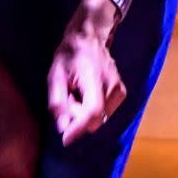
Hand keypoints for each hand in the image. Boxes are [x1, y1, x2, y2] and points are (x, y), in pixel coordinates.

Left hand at [48, 0, 126, 144]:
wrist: (90, 38)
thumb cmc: (69, 55)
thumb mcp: (55, 75)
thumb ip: (58, 101)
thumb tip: (62, 126)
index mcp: (94, 77)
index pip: (92, 111)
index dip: (78, 128)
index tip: (65, 139)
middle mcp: (112, 85)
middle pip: (94, 119)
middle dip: (77, 119)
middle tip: (67, 101)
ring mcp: (119, 90)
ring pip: (99, 118)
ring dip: (84, 114)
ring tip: (76, 95)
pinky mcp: (121, 93)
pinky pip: (104, 113)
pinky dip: (92, 110)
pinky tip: (85, 96)